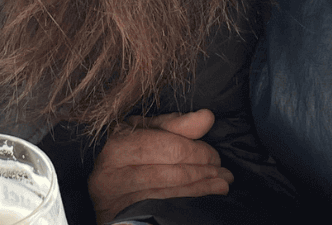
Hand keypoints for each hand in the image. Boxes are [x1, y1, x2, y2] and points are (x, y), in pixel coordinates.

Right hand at [87, 109, 232, 223]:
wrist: (107, 188)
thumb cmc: (128, 153)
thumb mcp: (145, 132)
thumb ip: (176, 124)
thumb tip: (207, 117)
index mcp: (118, 145)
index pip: (167, 147)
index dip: (197, 152)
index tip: (215, 156)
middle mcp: (112, 173)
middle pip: (170, 172)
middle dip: (202, 171)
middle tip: (223, 172)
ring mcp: (119, 200)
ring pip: (169, 193)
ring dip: (202, 189)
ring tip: (223, 184)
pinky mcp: (126, 216)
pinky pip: (165, 208)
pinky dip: (189, 201)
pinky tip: (207, 197)